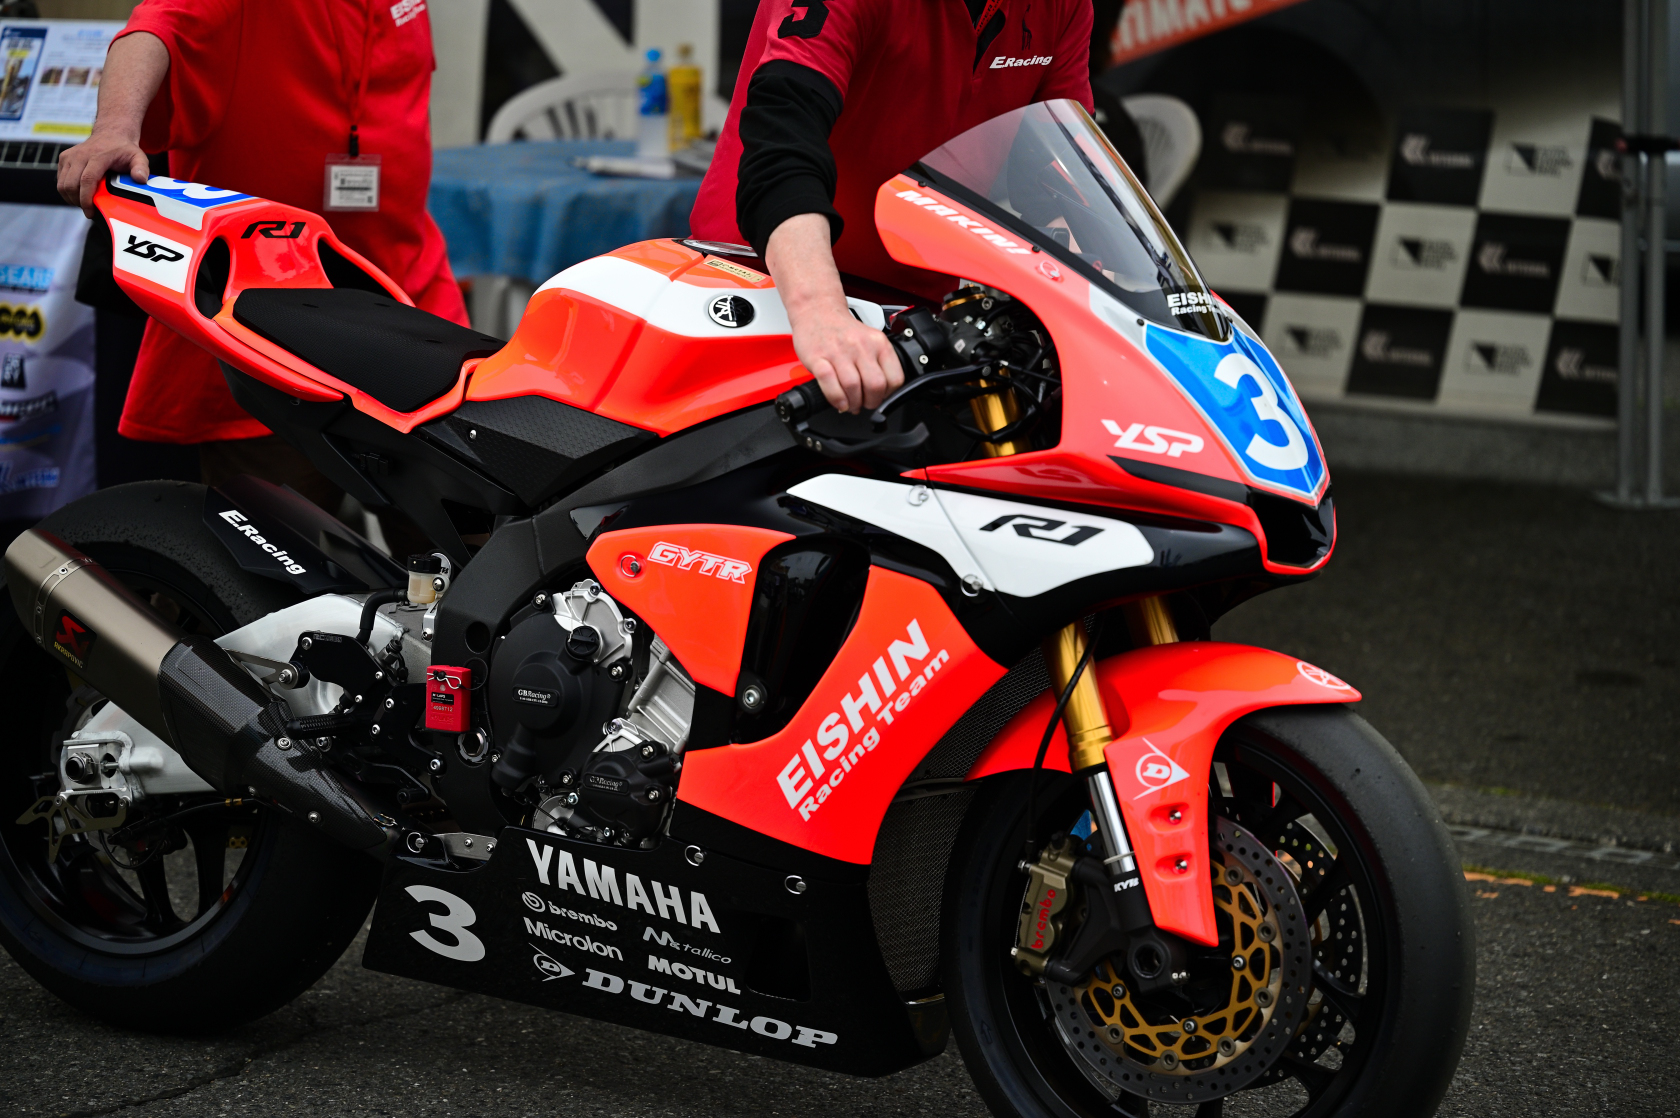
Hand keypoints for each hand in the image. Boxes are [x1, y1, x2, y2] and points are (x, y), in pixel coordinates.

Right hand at [58, 132, 149, 216]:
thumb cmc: (124, 149)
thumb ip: (141, 168)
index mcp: (97, 156)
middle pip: (71, 185)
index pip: (86, 180)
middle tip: (89, 211)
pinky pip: (60, 180)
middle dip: (78, 202)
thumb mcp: (138, 157)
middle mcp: (80, 155)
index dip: (86, 198)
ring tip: (84, 203)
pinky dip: (67, 191)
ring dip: (71, 198)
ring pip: (62, 184)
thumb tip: (140, 179)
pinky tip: (79, 195)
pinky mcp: (64, 159)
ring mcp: (69, 156)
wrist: (110, 135)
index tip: (90, 212)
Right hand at [764, 212, 903, 412]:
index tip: (880, 396)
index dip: (888, 394)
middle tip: (864, 403)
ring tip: (850, 404)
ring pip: (853, 387)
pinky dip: (836, 399)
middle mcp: (861, 346)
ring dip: (853, 404)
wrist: (817, 310)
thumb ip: (878, 363)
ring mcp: (839, 352)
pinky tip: (838, 402)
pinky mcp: (818, 358)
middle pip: (875, 386)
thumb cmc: (842, 330)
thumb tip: (883, 393)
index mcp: (878, 343)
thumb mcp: (870, 340)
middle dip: (871, 402)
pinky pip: (830, 384)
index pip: (895, 378)